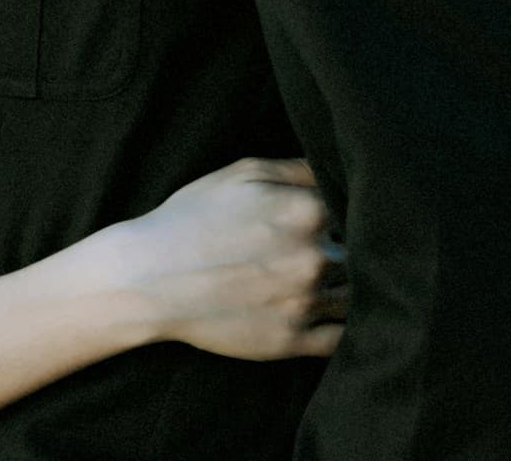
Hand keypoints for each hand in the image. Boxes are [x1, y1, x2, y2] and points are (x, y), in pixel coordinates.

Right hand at [122, 156, 347, 360]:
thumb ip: (297, 169)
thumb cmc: (194, 217)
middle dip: (346, 249)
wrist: (152, 276)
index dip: (345, 211)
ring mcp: (305, 303)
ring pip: (355, 296)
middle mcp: (314, 258)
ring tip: (326, 278)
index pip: (353, 208)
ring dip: (347, 286)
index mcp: (306, 211)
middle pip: (359, 253)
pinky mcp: (292, 342)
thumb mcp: (243, 174)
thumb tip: (336, 170)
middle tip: (325, 247)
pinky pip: (341, 339)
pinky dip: (345, 328)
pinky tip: (336, 315)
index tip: (334, 216)